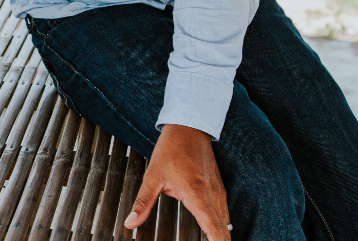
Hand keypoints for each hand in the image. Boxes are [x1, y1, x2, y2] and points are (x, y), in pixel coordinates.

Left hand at [124, 124, 230, 240]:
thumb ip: (142, 203)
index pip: (213, 228)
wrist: (189, 128)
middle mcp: (212, 194)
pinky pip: (225, 212)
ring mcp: (218, 191)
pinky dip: (223, 226)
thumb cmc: (171, 150)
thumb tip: (130, 223)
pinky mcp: (219, 188)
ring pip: (226, 222)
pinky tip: (218, 234)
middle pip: (223, 229)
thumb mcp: (152, 177)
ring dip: (222, 236)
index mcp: (197, 194)